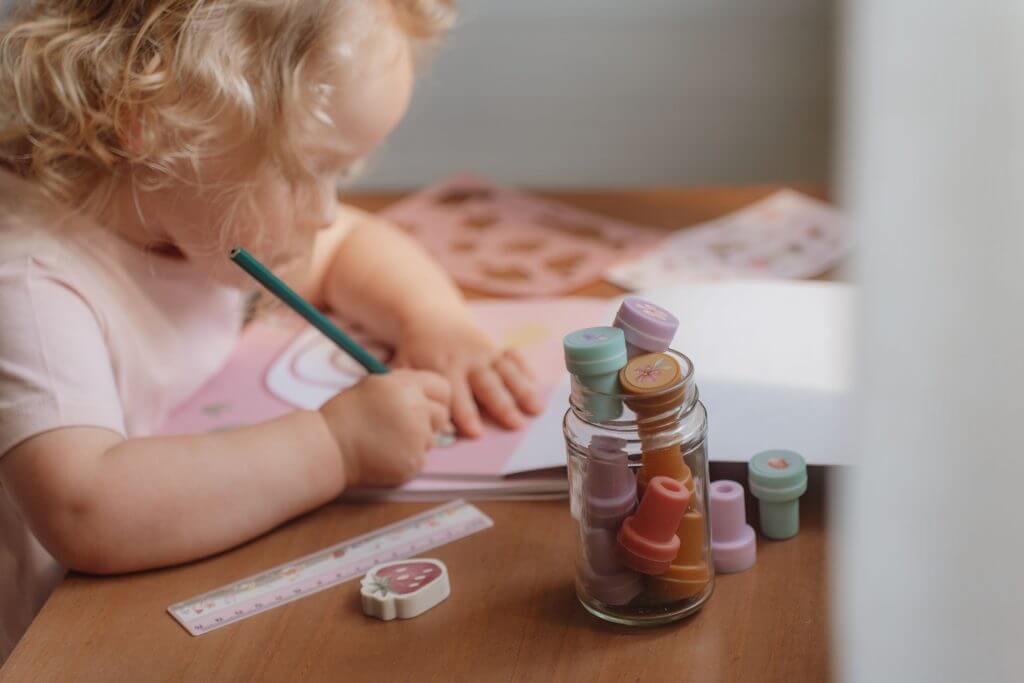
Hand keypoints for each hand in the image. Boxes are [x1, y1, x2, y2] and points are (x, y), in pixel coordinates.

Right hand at [319, 370, 450, 486]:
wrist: (328, 448)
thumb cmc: (346, 416)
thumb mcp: (374, 386)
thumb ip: (404, 386)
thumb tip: (430, 395)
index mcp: (405, 385)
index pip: (443, 388)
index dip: (436, 398)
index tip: (425, 406)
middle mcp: (415, 408)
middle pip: (442, 415)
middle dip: (429, 421)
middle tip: (403, 427)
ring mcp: (417, 436)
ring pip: (432, 439)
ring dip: (416, 441)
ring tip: (387, 441)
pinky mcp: (414, 460)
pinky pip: (421, 459)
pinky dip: (407, 459)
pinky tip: (385, 455)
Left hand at [392, 311, 542, 436]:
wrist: (429, 315)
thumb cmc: (415, 350)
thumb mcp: (403, 365)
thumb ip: (405, 387)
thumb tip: (403, 414)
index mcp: (443, 368)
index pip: (456, 396)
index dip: (465, 415)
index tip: (476, 433)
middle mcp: (467, 360)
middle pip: (487, 386)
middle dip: (502, 406)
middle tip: (515, 425)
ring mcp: (484, 352)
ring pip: (506, 373)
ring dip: (522, 391)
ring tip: (536, 410)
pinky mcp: (495, 346)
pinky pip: (513, 357)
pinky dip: (526, 371)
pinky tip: (537, 386)